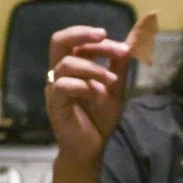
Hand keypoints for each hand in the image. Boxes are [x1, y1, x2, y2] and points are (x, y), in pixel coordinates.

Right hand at [43, 24, 132, 162]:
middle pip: (58, 41)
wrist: (93, 148)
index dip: (99, 40)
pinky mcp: (54, 104)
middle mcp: (60, 74)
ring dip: (92, 67)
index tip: (122, 47)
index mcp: (73, 67)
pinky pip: (62, 86)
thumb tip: (129, 43)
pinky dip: (82, 85)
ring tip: (112, 79)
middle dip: (80, 34)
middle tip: (103, 35)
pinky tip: (97, 92)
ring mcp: (54, 88)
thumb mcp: (115, 88)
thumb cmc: (99, 118)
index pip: (79, 42)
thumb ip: (119, 66)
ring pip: (65, 64)